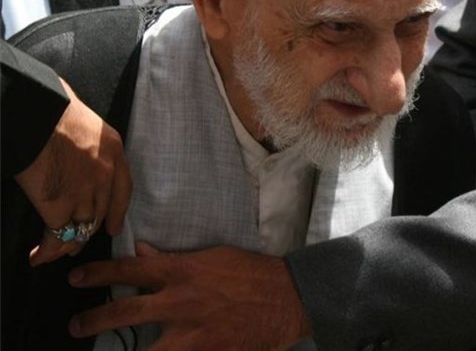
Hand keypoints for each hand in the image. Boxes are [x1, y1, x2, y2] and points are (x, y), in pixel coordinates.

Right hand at [14, 78, 131, 265]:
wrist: (37, 114)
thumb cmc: (54, 109)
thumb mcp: (86, 122)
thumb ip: (88, 144)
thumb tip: (75, 149)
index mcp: (114, 151)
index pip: (123, 190)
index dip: (118, 213)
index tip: (114, 228)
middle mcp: (105, 175)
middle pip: (101, 213)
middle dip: (89, 230)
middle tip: (76, 242)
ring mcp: (85, 193)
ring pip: (81, 229)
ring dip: (67, 244)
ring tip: (55, 251)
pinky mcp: (59, 206)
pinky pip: (57, 236)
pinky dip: (47, 250)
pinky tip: (38, 256)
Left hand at [68, 244, 311, 350]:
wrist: (287, 297)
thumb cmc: (252, 272)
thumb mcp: (212, 256)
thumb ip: (176, 258)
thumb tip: (144, 253)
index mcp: (182, 272)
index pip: (129, 270)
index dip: (98, 273)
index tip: (77, 278)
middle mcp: (180, 302)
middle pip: (123, 312)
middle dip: (92, 320)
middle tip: (75, 325)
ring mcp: (192, 334)